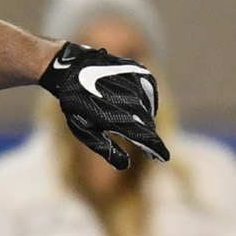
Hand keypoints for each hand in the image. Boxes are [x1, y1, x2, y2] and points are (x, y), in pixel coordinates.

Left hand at [38, 42, 168, 168]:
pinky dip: (148, 101)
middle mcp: (132, 101)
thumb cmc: (76, 105)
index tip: (164, 157)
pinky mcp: (138, 71)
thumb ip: (107, 149)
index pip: (147, 137)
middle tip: (148, 150)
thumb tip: (125, 165)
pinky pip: (151, 91)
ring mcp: (136, 84)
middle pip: (149, 125)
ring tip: (136, 125)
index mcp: (118, 119)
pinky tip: (139, 107)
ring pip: (150, 108)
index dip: (157, 149)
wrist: (71, 70)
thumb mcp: (86, 131)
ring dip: (146, 119)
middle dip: (149, 137)